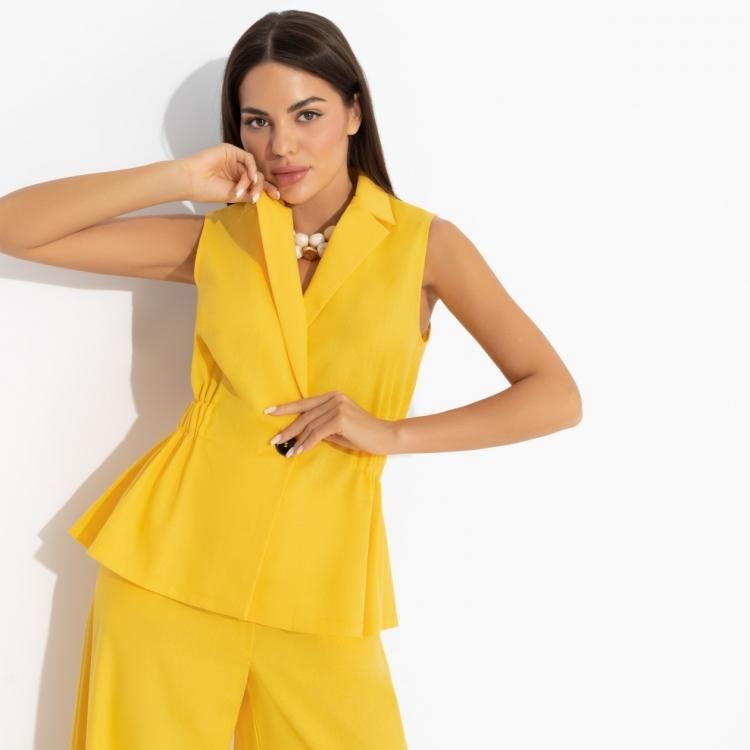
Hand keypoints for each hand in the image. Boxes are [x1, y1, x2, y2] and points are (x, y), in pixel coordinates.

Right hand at [177, 143, 281, 204]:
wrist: (192, 181)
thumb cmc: (209, 190)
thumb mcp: (235, 196)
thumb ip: (251, 193)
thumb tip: (267, 194)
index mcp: (238, 181)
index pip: (257, 184)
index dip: (268, 190)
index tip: (277, 198)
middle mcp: (238, 170)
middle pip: (258, 176)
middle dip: (261, 188)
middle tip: (256, 197)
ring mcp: (235, 160)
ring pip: (254, 169)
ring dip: (251, 182)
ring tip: (241, 191)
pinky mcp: (231, 150)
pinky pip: (248, 158)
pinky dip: (252, 169)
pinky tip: (250, 178)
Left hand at [265, 391, 396, 456]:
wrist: (384, 436)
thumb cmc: (362, 434)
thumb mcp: (338, 427)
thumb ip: (321, 425)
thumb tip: (300, 433)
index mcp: (333, 396)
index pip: (304, 402)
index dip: (286, 407)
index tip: (269, 412)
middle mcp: (334, 398)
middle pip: (304, 415)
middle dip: (288, 429)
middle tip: (274, 440)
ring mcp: (337, 407)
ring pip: (309, 426)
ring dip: (297, 441)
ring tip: (287, 451)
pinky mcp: (340, 419)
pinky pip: (317, 434)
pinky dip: (306, 443)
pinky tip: (299, 451)